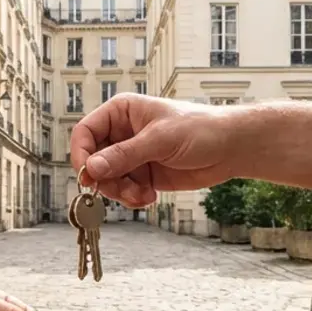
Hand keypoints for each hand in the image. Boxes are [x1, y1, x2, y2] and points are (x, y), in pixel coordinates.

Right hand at [69, 95, 237, 206]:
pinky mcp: (142, 174)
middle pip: (93, 161)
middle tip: (120, 191)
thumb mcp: (160, 140)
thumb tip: (92, 167)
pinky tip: (149, 196)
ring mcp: (132, 155)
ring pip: (107, 180)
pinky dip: (132, 198)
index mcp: (121, 112)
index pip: (85, 132)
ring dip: (120, 192)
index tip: (87, 176)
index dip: (81, 154)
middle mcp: (122, 133)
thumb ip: (125, 155)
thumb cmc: (200, 129)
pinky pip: (124, 191)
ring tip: (142, 195)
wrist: (230, 148)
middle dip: (105, 179)